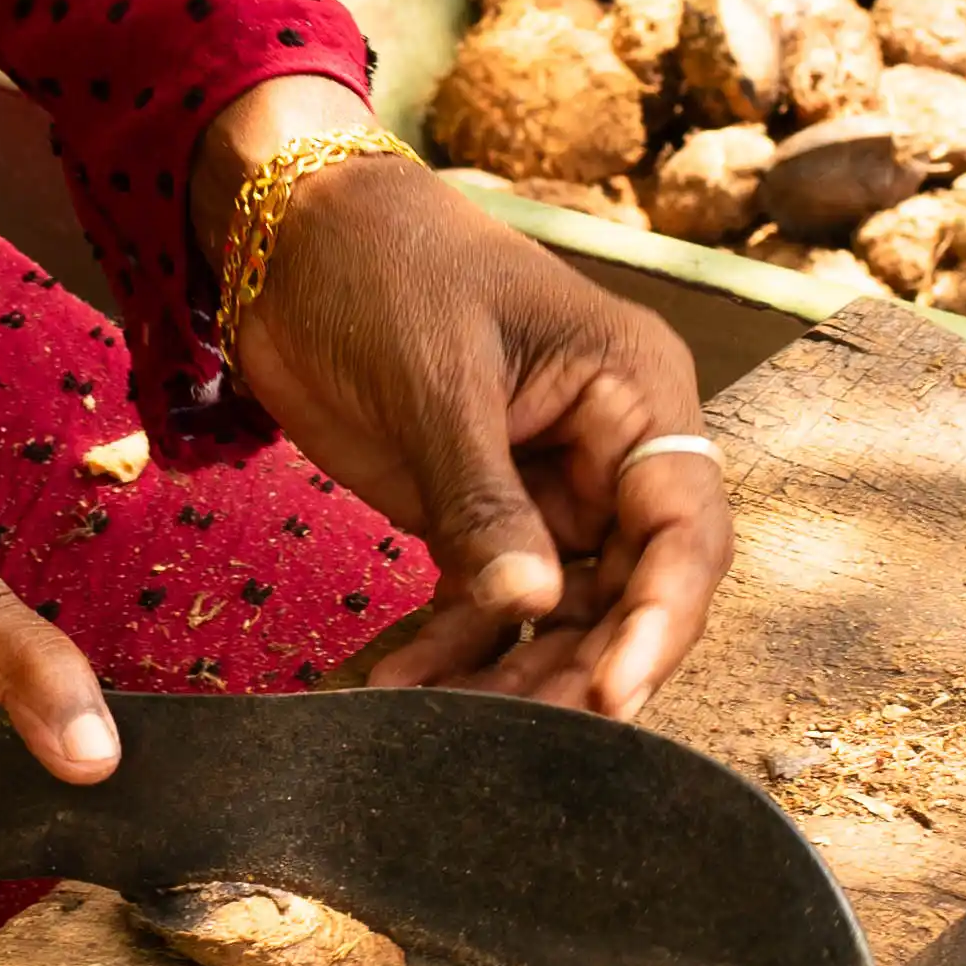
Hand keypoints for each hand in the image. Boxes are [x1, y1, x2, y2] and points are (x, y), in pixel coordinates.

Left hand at [201, 83, 730, 718]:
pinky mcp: (474, 512)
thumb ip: (482, 497)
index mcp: (631, 387)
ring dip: (501, 677)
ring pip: (554, 615)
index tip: (613, 694)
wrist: (281, 229)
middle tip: (502, 736)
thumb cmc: (380, 261)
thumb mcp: (436, 376)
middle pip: (624, 591)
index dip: (661, 620)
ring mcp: (539, 485)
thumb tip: (534, 609)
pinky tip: (389, 690)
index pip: (683, 527)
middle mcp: (604, 446)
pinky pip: (483, 604)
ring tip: (429, 725)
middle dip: (572, 669)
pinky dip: (444, 652)